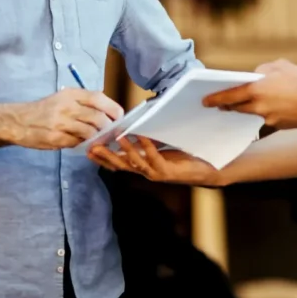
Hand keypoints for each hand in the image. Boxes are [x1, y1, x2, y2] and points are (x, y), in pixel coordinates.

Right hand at [10, 87, 123, 149]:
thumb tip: (108, 114)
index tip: (120, 117)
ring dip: (97, 138)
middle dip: (108, 127)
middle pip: (98, 117)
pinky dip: (82, 145)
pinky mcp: (55, 138)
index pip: (98, 98)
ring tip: (99, 140)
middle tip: (112, 133)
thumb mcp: (62, 98)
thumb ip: (83, 103)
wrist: (17, 121)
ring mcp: (60, 123)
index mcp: (70, 94)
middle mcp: (66, 106)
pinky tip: (82, 144)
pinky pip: (76, 143)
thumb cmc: (44, 110)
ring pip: (89, 132)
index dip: (113, 108)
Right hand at [88, 136, 224, 185]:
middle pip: (122, 165)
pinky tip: (141, 137)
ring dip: (125, 151)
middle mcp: (147, 171)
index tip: (88, 148)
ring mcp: (157, 173)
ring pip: (136, 164)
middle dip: (106, 156)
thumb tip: (135, 124)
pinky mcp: (169, 172)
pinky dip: (147, 148)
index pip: (118, 162)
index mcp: (143, 165)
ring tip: (117, 138)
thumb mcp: (162, 146)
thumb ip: (147, 140)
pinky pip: (155, 159)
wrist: (208, 169)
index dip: (103, 157)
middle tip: (92, 147)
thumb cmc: (185, 156)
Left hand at [202, 59, 296, 130]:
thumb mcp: (279, 66)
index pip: (228, 96)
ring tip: (254, 102)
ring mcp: (268, 119)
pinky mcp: (279, 125)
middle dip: (229, 106)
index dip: (215, 99)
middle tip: (222, 105)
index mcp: (255, 90)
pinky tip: (278, 106)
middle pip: (237, 108)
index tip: (205, 101)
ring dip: (250, 108)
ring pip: (253, 114)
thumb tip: (255, 76)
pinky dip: (269, 112)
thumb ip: (263, 71)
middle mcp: (258, 107)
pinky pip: (269, 119)